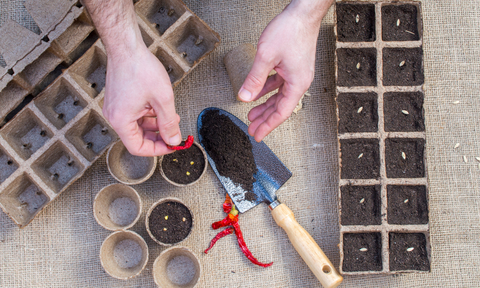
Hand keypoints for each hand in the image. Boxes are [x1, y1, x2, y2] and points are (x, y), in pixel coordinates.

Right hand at [102, 45, 181, 155]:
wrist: (127, 47)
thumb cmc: (140, 68)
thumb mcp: (163, 99)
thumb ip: (169, 123)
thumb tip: (173, 140)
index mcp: (121, 121)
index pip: (138, 148)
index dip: (157, 150)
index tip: (171, 146)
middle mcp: (115, 116)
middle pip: (138, 137)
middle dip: (158, 136)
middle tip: (174, 132)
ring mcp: (116, 108)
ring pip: (138, 126)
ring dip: (156, 124)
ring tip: (171, 117)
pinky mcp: (119, 100)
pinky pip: (135, 115)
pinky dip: (149, 115)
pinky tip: (161, 107)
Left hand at [238, 1, 328, 141]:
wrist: (302, 13)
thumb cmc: (290, 30)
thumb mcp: (266, 57)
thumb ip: (254, 79)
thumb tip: (244, 98)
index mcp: (297, 84)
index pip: (280, 113)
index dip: (268, 126)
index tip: (257, 135)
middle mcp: (299, 82)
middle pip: (280, 107)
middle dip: (265, 119)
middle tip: (252, 129)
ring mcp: (296, 74)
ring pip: (278, 97)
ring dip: (265, 106)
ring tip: (252, 115)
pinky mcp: (293, 67)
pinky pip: (278, 84)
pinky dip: (267, 90)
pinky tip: (257, 94)